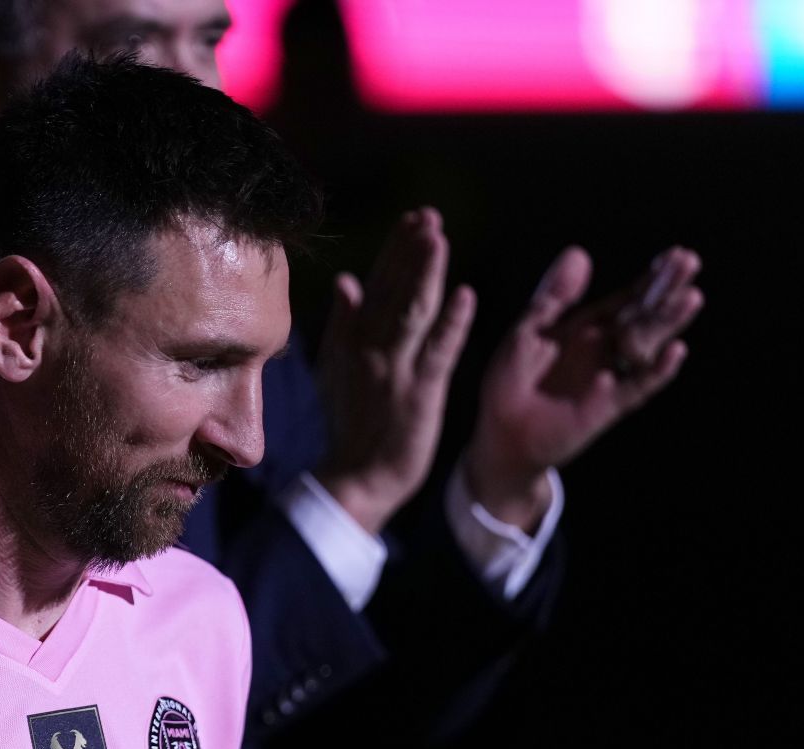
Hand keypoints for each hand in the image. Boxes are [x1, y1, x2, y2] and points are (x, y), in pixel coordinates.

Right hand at [314, 207, 477, 535]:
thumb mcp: (337, 371)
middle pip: (393, 289)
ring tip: (439, 237)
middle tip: (429, 215)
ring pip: (412, 311)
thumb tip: (346, 281)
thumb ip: (344, 324)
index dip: (394, 250)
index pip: (376, 285)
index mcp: (351, 341)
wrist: (355, 478)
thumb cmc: (352, 426)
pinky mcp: (419, 393)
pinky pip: (437, 352)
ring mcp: (394, 370)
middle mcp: (370, 349)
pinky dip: (452, 323)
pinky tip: (466, 296)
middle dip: (411, 250)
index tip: (412, 220)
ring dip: (426, 273)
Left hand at [467, 245, 703, 528]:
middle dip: (666, 290)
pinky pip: (638, 387)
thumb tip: (580, 251)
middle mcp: (606, 350)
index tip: (675, 254)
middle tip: (690, 261)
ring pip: (647, 345)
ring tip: (691, 297)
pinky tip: (674, 351)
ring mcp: (611, 376)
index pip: (627, 298)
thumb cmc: (510, 383)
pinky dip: (656, 370)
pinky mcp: (608, 406)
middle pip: (644, 315)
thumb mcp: (528, 331)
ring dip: (668, 322)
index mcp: (588, 328)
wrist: (501, 434)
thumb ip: (554, 296)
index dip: (651, 278)